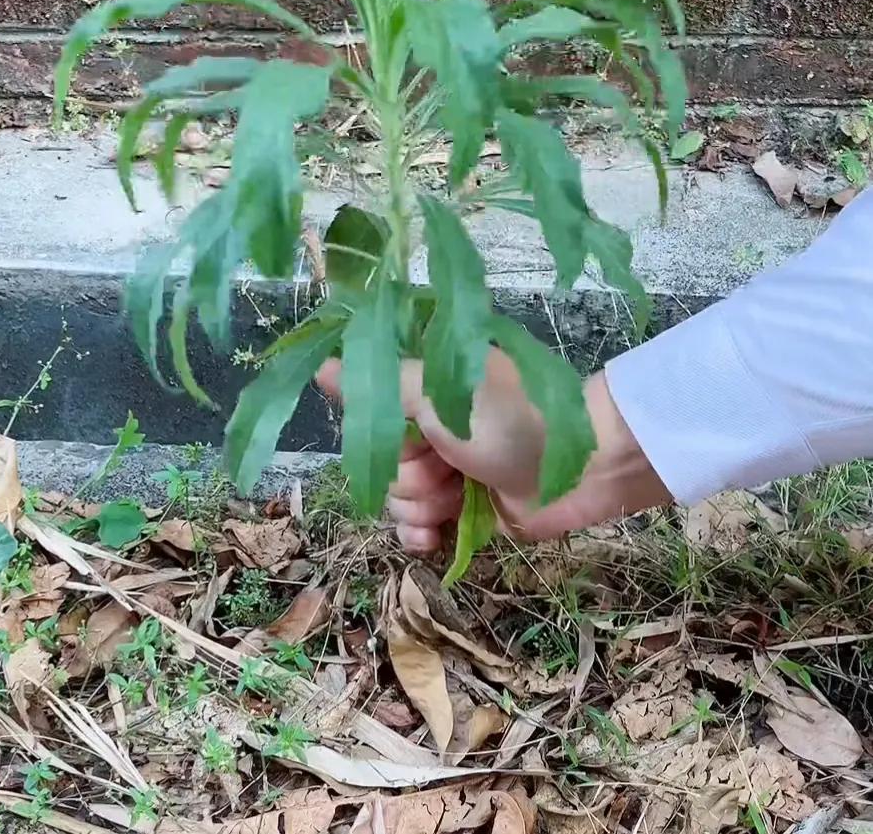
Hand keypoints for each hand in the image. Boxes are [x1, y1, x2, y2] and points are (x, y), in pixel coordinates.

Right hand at [317, 349, 672, 553]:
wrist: (580, 467)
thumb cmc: (508, 419)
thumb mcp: (439, 394)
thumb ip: (380, 386)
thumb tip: (323, 364)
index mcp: (426, 395)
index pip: (371, 421)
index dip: (380, 437)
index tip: (407, 436)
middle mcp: (433, 432)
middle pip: (383, 467)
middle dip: (409, 476)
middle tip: (445, 466)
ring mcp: (450, 474)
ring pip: (398, 503)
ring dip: (421, 507)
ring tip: (455, 496)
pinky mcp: (467, 514)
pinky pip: (420, 532)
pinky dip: (423, 537)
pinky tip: (434, 538)